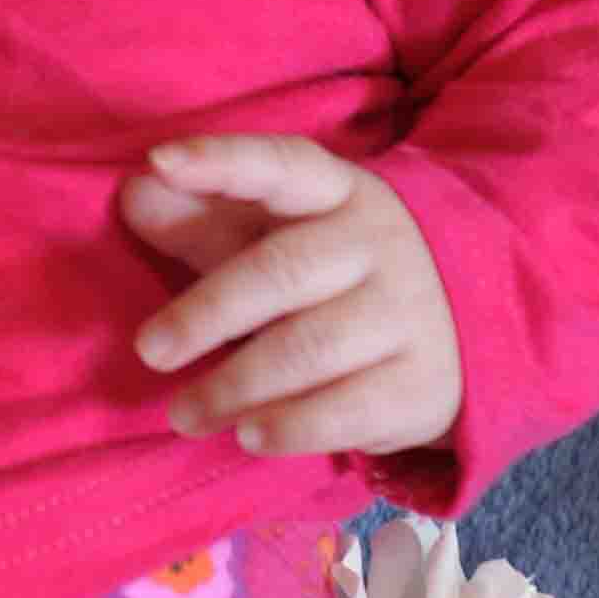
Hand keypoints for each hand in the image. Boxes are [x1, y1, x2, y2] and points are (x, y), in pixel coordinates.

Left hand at [119, 133, 463, 459]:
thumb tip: (135, 193)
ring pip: (309, 347)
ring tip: (183, 415)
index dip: (221, 161)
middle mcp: (379, 243)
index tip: (159, 162)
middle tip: (150, 350)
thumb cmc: (335, 278)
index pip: (280, 165)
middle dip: (207, 312)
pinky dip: (290, 426)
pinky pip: (347, 409)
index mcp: (337, 192)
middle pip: (283, 270)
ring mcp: (409, 313)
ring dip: (234, 385)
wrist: (463, 329)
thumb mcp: (279, 238)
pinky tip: (248, 436)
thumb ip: (206, 222)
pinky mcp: (420, 384)